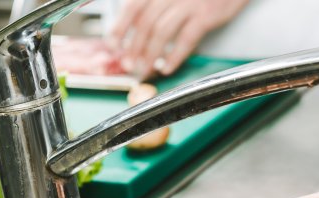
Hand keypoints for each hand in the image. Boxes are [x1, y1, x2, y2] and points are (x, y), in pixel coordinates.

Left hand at [109, 0, 250, 77]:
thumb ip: (157, 2)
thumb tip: (137, 26)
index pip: (133, 6)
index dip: (120, 26)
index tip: (112, 43)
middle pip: (145, 23)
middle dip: (133, 47)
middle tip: (128, 64)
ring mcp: (189, 3)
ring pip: (162, 32)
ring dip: (150, 55)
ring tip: (144, 70)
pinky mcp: (206, 15)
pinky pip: (186, 39)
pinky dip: (174, 56)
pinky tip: (167, 68)